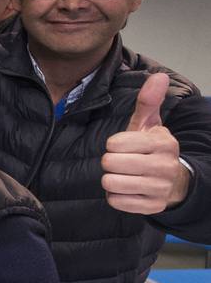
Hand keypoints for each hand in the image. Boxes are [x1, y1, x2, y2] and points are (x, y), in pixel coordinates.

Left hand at [102, 72, 188, 213]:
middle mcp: (164, 166)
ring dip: (111, 179)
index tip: (122, 146)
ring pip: (111, 183)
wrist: (173, 180)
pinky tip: (127, 189)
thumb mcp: (149, 124)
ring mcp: (159, 188)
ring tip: (124, 175)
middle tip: (121, 162)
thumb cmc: (151, 148)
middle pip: (110, 163)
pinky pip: (116, 201)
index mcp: (162, 143)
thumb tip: (158, 76)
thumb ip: (148, 101)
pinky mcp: (152, 206)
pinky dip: (115, 196)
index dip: (113, 144)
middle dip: (110, 162)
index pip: (115, 143)